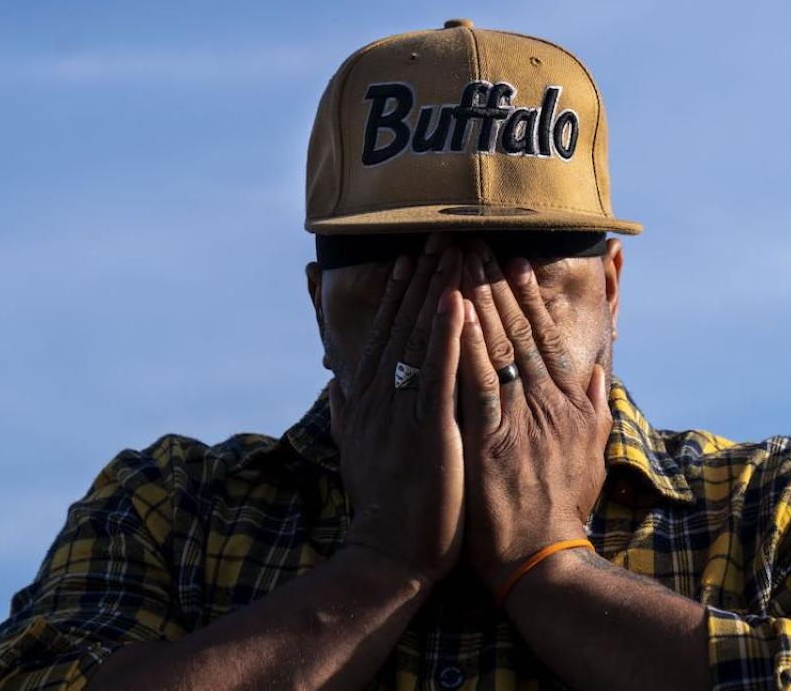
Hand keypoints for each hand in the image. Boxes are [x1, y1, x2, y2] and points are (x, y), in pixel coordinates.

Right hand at [329, 234, 465, 584]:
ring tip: (450, 251)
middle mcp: (379, 397)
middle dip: (421, 277)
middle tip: (438, 235)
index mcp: (367, 400)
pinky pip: (438, 373)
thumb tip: (334, 380)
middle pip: (402, 324)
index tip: (409, 256)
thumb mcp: (355, 450)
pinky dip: (446, 335)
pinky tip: (456, 301)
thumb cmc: (382, 504)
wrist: (388, 555)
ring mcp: (402, 411)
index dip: (396, 293)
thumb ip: (345, 410)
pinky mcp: (427, 430)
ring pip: (419, 339)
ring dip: (435, 291)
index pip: (383, 334)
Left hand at [456, 241, 612, 597]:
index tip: (512, 261)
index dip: (525, 296)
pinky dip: (467, 346)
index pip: (541, 337)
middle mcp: (542, 400)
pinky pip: (477, 383)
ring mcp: (517, 418)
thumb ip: (596, 409)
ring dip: (477, 300)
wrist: (543, 559)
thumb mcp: (592, 454)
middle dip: (493, 283)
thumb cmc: (563, 509)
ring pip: (496, 347)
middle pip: (515, 330)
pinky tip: (455, 314)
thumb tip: (598, 373)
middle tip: (475, 242)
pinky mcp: (489, 439)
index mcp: (563, 401)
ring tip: (460, 260)